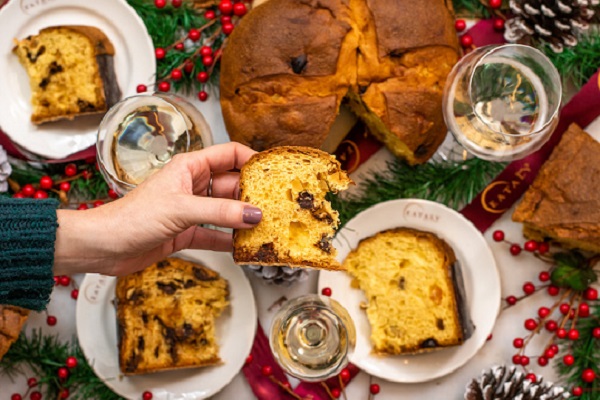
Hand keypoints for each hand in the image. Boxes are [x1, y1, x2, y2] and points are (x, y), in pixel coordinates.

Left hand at [53, 142, 260, 275]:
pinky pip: (215, 233)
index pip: (229, 155)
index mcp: (190, 167)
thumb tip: (254, 214)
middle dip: (253, 194)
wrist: (104, 246)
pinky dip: (229, 240)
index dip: (252, 160)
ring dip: (244, 219)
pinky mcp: (186, 232)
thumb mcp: (182, 209)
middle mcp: (193, 185)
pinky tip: (244, 247)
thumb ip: (220, 211)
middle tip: (277, 205)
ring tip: (267, 226)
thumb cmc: (133, 217)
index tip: (274, 173)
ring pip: (226, 210)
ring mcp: (191, 210)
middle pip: (232, 185)